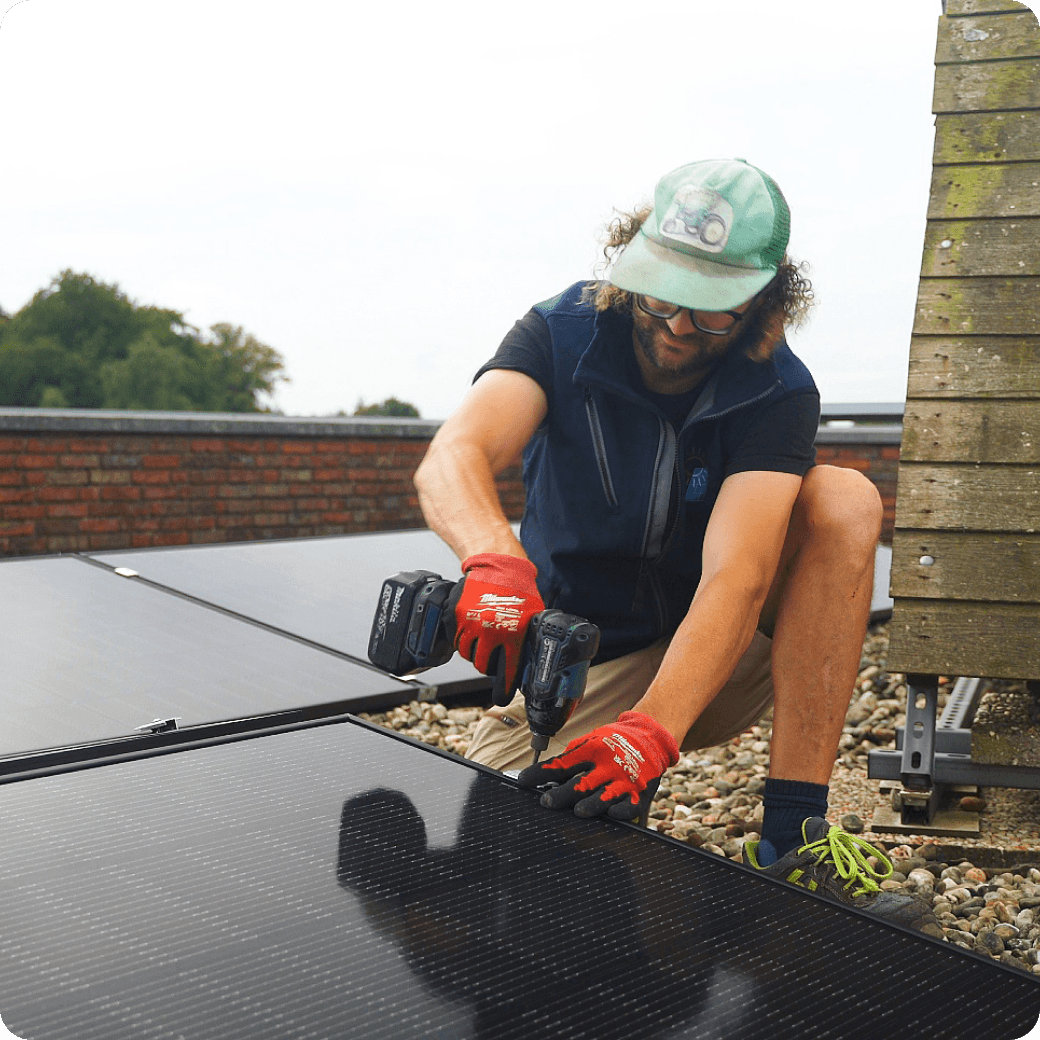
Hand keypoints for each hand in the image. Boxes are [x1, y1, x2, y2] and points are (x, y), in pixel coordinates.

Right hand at [448, 553, 544, 701]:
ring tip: (482, 639)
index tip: (502, 696)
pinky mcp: (456, 615)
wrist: (499, 567)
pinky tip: (472, 629)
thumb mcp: (531, 618)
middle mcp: (490, 631)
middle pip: (481, 665)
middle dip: (487, 664)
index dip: (505, 688)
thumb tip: (528, 663)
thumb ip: (525, 640)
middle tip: (491, 656)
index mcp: (512, 634)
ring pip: (466, 653)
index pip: (508, 671)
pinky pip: (455, 638)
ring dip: (473, 651)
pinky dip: (462, 638)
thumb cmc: (519, 591)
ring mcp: (470, 623)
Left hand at [516, 711, 678, 821]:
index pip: (562, 764)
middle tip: (546, 801)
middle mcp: (607, 766)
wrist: (649, 737)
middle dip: (563, 793)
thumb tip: (540, 775)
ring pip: (606, 796)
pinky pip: (631, 806)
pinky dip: (621, 811)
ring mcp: (624, 780)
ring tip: (578, 812)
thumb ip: (567, 759)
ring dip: (592, 804)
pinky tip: (612, 814)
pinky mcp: (640, 794)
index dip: (541, 773)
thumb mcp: (589, 743)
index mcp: (591, 752)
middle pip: (582, 783)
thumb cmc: (612, 743)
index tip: (523, 781)